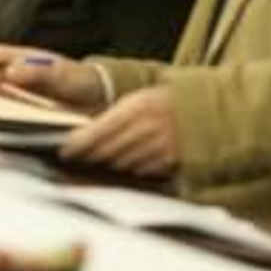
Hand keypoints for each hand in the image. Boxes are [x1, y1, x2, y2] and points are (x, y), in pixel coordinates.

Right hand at [0, 46, 104, 109]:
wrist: (101, 99)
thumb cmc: (81, 79)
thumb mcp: (59, 73)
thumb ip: (36, 72)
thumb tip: (11, 71)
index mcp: (23, 58)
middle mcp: (19, 75)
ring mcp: (22, 93)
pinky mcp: (27, 111)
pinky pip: (7, 113)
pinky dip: (0, 116)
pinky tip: (2, 122)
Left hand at [61, 85, 180, 177]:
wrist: (205, 109)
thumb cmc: (166, 102)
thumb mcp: (139, 100)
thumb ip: (114, 116)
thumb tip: (86, 134)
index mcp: (136, 107)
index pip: (98, 131)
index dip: (78, 144)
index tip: (65, 150)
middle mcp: (146, 128)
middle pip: (106, 151)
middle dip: (89, 156)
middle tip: (77, 157)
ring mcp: (159, 147)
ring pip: (121, 163)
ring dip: (108, 162)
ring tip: (100, 158)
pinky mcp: (169, 162)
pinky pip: (140, 170)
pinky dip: (130, 167)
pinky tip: (127, 161)